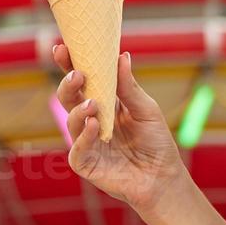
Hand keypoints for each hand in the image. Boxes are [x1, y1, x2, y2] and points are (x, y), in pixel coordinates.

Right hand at [53, 44, 189, 216]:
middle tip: (77, 75)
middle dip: (69, 85)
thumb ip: (130, 87)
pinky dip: (84, 137)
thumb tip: (122, 56)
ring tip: (93, 104)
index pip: (84, 81)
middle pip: (70, 98)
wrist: (163, 177)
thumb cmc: (155, 141)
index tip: (63, 47)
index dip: (71, 65)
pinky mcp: (86, 164)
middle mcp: (91, 120)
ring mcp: (86, 142)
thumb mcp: (146, 109)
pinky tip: (93, 126)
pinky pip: (77, 149)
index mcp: (105, 103)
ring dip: (79, 110)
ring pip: (71, 122)